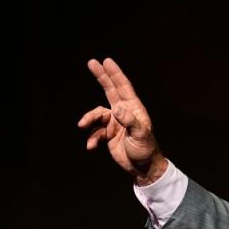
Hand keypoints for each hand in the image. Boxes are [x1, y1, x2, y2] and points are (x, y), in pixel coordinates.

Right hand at [78, 58, 166, 185]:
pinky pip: (95, 132)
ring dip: (89, 119)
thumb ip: (130, 122)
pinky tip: (91, 146)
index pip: (123, 87)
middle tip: (91, 62)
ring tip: (82, 125)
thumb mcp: (141, 135)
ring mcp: (115, 123)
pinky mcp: (108, 135)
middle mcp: (123, 113)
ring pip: (97, 114)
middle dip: (101, 76)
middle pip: (110, 90)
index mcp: (133, 109)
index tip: (107, 61)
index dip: (115, 74)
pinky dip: (91, 138)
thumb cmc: (146, 150)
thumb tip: (116, 109)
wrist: (143, 168)